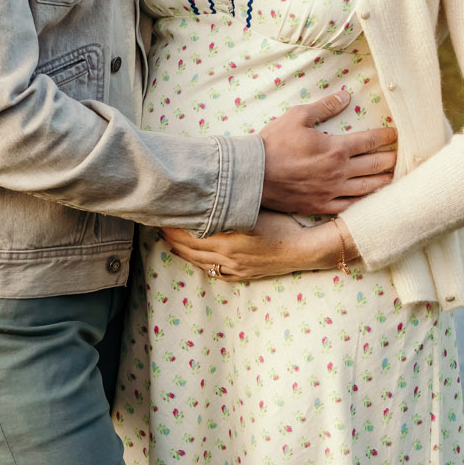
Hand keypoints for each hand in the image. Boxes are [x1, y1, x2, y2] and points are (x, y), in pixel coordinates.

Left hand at [162, 213, 355, 281]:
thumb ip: (233, 203)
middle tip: (158, 223)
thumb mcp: (257, 208)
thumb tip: (211, 189)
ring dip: (180, 250)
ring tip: (167, 239)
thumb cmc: (284, 223)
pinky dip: (199, 263)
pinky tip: (192, 256)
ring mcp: (233, 268)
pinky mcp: (241, 275)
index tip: (163, 212)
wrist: (305, 249)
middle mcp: (227, 255)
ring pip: (198, 261)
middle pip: (189, 247)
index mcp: (229, 237)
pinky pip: (213, 272)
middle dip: (172, 235)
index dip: (173, 223)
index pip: (191, 231)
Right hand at [256, 91, 395, 213]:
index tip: (396, 134)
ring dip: (384, 182)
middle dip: (392, 159)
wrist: (253, 174)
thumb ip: (325, 107)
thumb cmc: (274, 143)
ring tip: (394, 178)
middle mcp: (339, 171)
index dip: (386, 136)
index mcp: (336, 148)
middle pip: (375, 165)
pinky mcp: (321, 205)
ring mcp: (332, 191)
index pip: (370, 140)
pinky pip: (350, 207)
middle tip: (402, 156)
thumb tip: (346, 96)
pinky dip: (365, 203)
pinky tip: (372, 200)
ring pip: (368, 188)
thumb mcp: (297, 117)